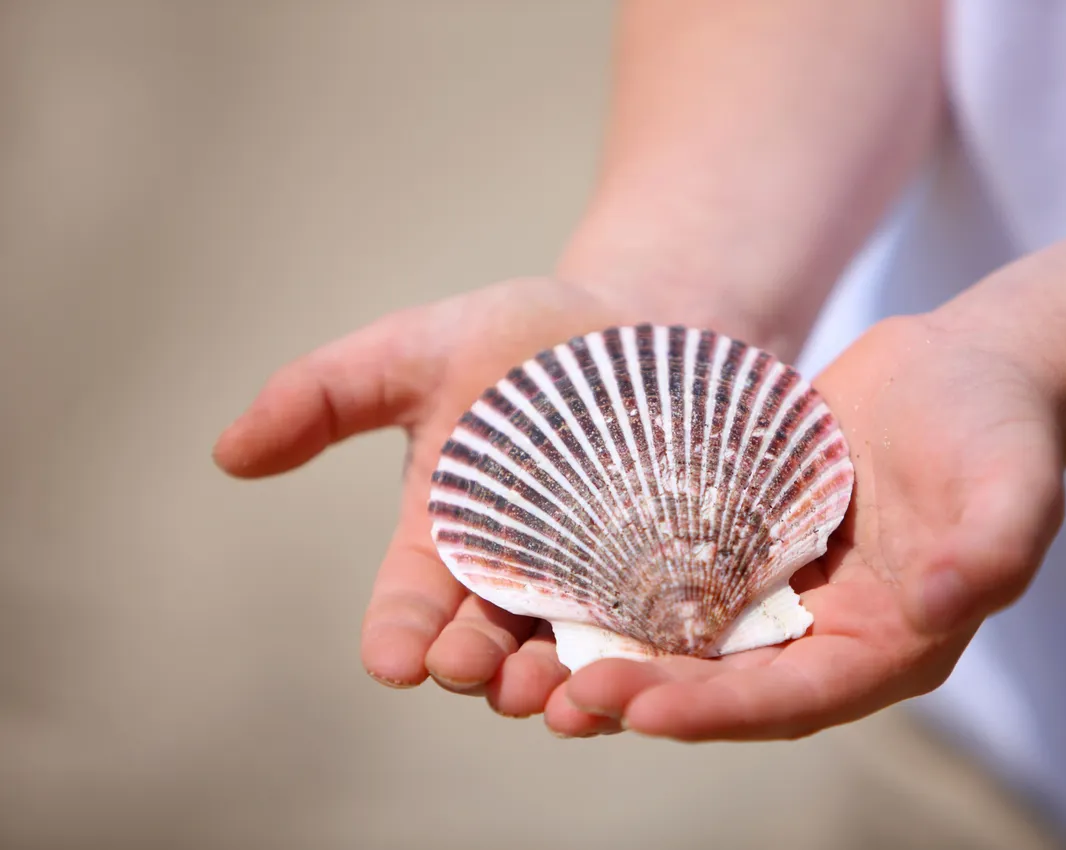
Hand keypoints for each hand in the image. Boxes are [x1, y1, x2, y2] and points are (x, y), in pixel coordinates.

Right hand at [213, 276, 735, 719]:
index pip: (407, 606)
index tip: (392, 659)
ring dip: (548, 689)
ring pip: (558, 666)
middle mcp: (509, 581)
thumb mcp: (419, 350)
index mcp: (444, 540)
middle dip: (472, 668)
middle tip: (470, 668)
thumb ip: (326, 396)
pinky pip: (640, 647)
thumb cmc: (527, 340)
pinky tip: (635, 679)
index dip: (396, 637)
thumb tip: (228, 455)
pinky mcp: (657, 591)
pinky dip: (631, 673)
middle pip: (480, 649)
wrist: (644, 328)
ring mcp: (584, 592)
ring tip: (549, 691)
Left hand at [550, 314, 1065, 739]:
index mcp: (889, 646)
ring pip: (694, 638)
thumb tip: (935, 607)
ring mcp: (787, 590)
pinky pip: (685, 573)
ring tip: (539, 662)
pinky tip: (563, 577)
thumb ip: (990, 549)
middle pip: (729, 683)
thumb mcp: (1014, 485)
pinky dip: (629, 584)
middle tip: (564, 695)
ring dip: (623, 652)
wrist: (970, 371)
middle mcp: (828, 633)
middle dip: (648, 693)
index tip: (641, 708)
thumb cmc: (1002, 429)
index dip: (718, 710)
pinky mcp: (753, 541)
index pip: (794, 697)